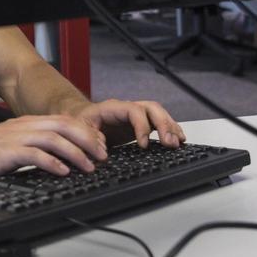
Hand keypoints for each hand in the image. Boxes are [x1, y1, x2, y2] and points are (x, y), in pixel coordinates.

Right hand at [0, 113, 109, 183]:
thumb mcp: (13, 146)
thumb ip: (34, 147)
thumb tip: (60, 159)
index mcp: (28, 123)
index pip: (65, 121)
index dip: (87, 132)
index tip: (100, 146)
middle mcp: (24, 126)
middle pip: (65, 125)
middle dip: (88, 140)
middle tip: (103, 156)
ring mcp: (16, 137)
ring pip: (55, 139)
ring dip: (76, 153)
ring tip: (89, 167)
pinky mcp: (7, 152)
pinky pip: (36, 154)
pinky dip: (53, 163)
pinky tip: (63, 173)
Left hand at [70, 97, 185, 150]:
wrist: (78, 121)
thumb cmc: (77, 124)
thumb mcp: (77, 130)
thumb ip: (88, 137)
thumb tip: (101, 148)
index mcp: (112, 108)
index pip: (133, 111)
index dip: (141, 126)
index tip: (143, 145)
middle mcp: (126, 108)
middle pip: (151, 108)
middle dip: (163, 124)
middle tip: (169, 143)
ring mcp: (135, 115)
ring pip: (158, 114)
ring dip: (170, 126)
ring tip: (178, 143)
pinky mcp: (141, 124)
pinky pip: (159, 122)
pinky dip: (170, 129)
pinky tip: (179, 140)